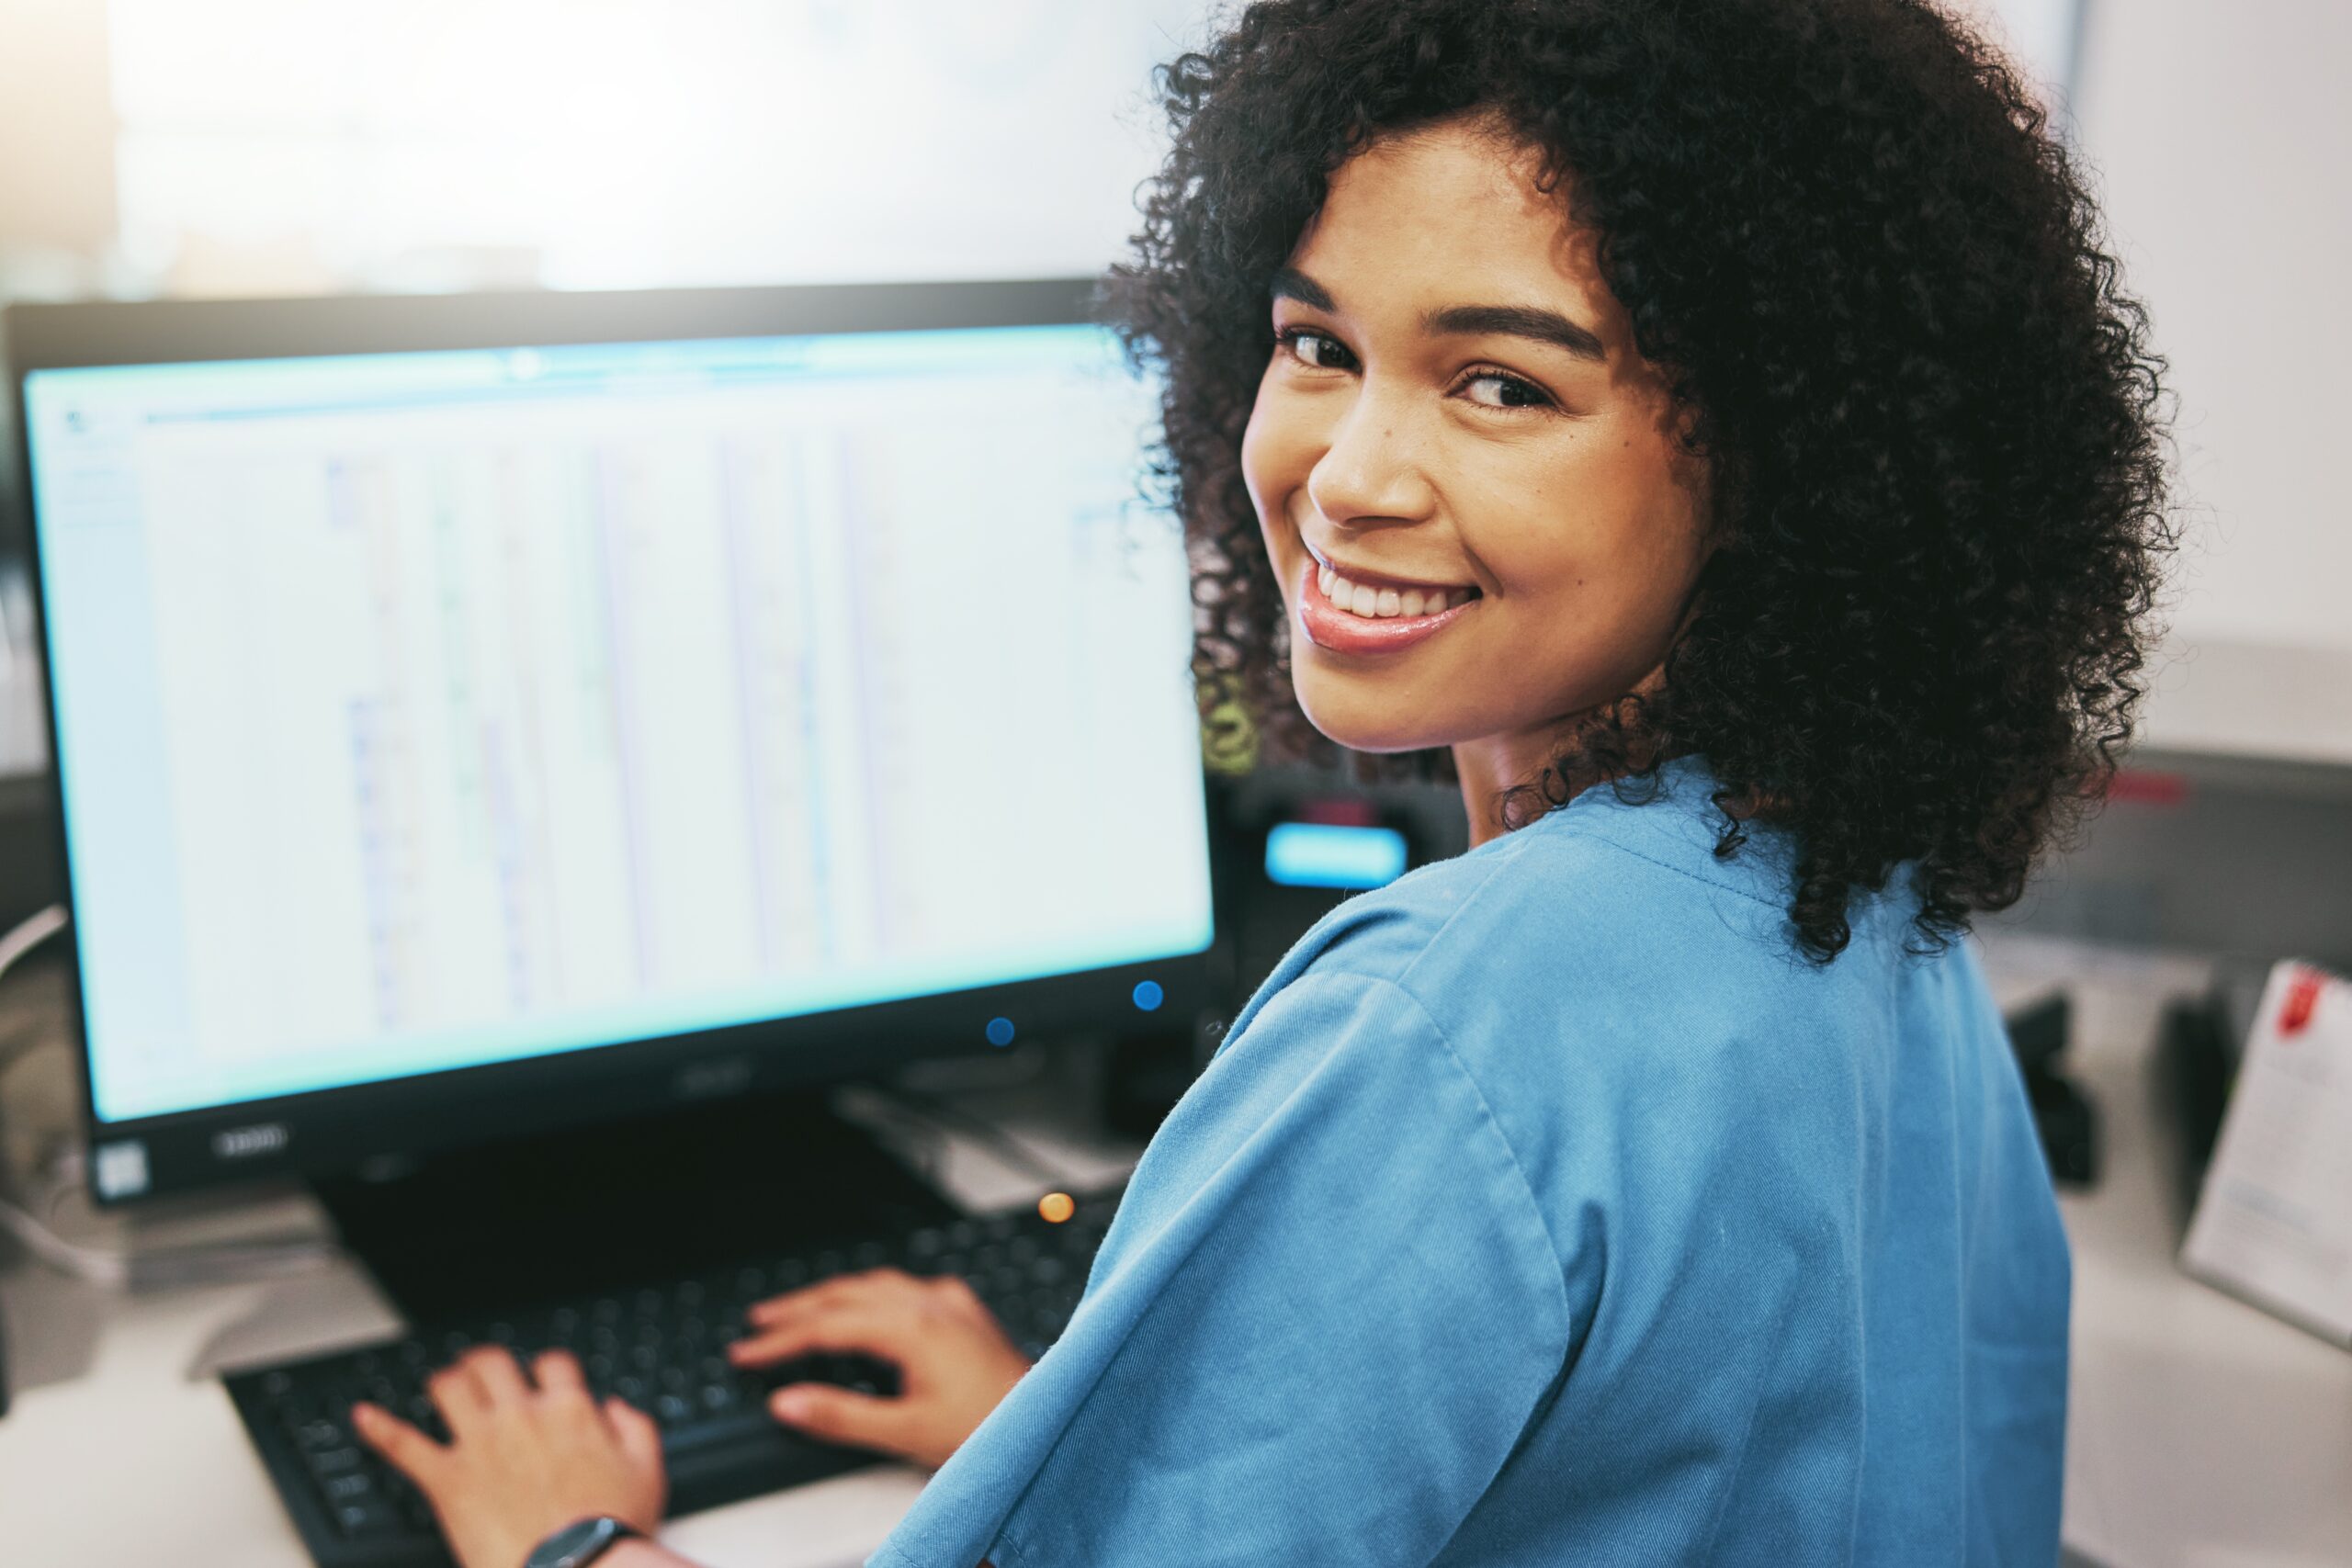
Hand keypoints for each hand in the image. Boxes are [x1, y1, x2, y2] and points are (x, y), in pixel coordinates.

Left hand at [351, 1346, 665, 1567]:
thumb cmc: (612, 1529)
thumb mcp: (647, 1471)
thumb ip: (635, 1427)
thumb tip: (612, 1407)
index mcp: (569, 1410)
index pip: (552, 1363)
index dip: (545, 1369)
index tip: (541, 1381)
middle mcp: (521, 1416)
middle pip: (491, 1363)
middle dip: (485, 1365)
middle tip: (480, 1374)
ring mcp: (479, 1445)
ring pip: (448, 1387)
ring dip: (444, 1382)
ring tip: (442, 1387)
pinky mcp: (447, 1480)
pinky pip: (403, 1445)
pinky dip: (379, 1428)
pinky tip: (363, 1416)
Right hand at [728, 1268, 1030, 1469]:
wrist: (1050, 1420)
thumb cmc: (989, 1429)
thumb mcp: (906, 1433)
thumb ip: (841, 1416)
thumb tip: (786, 1402)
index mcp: (912, 1326)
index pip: (826, 1326)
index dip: (779, 1340)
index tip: (745, 1351)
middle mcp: (931, 1302)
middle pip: (847, 1292)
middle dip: (798, 1306)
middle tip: (759, 1322)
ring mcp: (951, 1303)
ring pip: (877, 1284)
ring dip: (834, 1295)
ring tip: (800, 1310)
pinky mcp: (966, 1312)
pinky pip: (907, 1288)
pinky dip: (872, 1294)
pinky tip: (868, 1307)